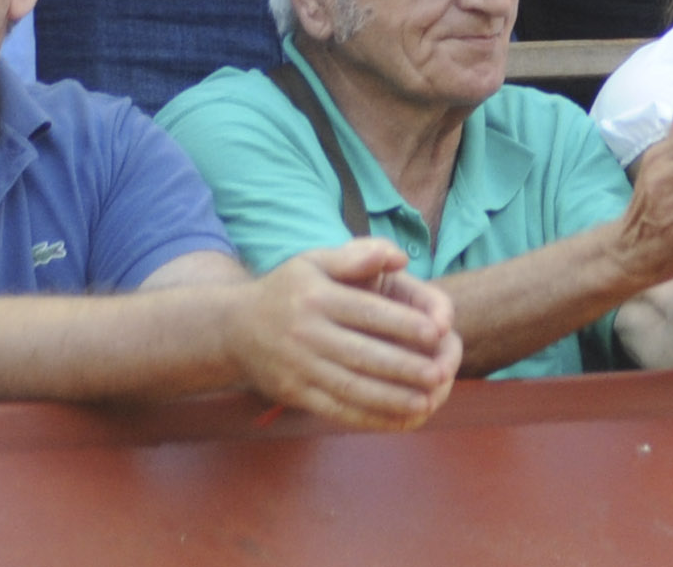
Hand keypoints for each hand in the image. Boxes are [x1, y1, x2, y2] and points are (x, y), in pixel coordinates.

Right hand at [228, 241, 462, 430]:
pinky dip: (366, 417)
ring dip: (390, 398)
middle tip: (440, 374)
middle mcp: (307, 334)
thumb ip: (359, 254)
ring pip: (350, 388)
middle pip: (363, 355)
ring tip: (426, 401)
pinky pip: (333, 409)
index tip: (439, 333)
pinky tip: (394, 419)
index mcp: (318, 298)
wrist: (232, 329)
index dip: (405, 324)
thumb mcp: (316, 259)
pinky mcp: (294, 394)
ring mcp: (299, 368)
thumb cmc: (287, 288)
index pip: (369, 313)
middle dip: (404, 367)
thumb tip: (401, 258)